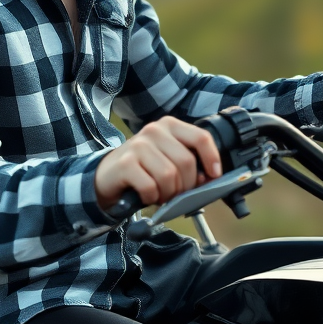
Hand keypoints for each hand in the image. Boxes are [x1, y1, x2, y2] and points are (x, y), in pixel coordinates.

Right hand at [94, 116, 222, 212]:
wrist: (108, 175)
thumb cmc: (144, 169)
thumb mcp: (169, 159)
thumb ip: (189, 164)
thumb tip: (207, 178)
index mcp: (170, 126)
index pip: (201, 137)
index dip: (212, 159)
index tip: (214, 176)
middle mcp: (154, 131)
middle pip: (186, 162)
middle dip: (186, 186)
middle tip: (176, 194)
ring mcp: (138, 145)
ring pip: (169, 176)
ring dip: (168, 193)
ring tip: (160, 194)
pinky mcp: (125, 163)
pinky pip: (150, 187)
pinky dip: (152, 197)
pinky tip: (147, 195)